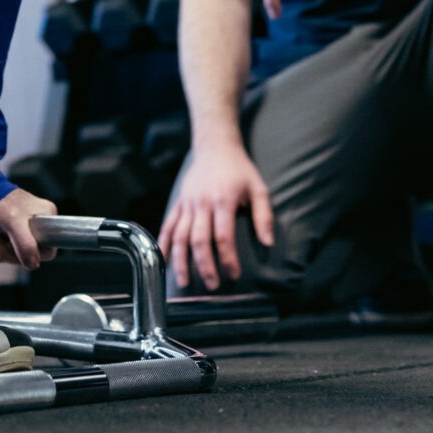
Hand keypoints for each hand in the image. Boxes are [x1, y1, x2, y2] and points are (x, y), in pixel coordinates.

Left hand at [0, 187, 59, 270]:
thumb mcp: (13, 221)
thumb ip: (25, 244)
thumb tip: (33, 264)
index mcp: (47, 218)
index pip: (47, 251)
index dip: (29, 254)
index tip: (13, 245)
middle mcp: (38, 226)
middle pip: (26, 256)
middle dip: (5, 250)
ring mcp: (24, 232)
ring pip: (11, 256)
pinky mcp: (10, 237)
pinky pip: (1, 254)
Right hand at [158, 144, 273, 291]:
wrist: (215, 146)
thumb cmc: (240, 169)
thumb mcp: (258, 188)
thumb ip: (264, 216)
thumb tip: (268, 244)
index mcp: (223, 200)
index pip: (223, 236)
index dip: (228, 258)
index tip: (234, 274)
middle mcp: (201, 203)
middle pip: (199, 240)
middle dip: (205, 266)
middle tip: (213, 286)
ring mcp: (187, 203)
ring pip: (180, 236)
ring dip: (182, 261)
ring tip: (186, 282)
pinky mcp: (178, 202)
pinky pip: (168, 225)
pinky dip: (164, 244)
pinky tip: (164, 260)